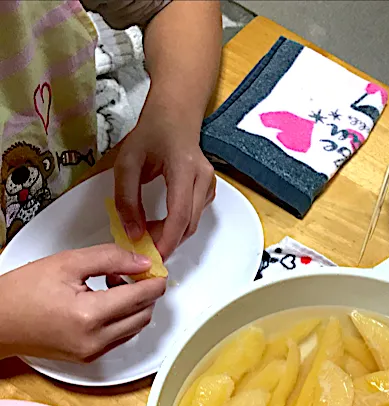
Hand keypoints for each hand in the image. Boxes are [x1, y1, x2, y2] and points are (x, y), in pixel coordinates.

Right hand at [0, 245, 165, 361]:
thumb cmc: (22, 293)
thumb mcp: (67, 262)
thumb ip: (110, 258)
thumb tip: (142, 261)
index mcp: (89, 315)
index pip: (140, 297)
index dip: (154, 281)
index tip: (157, 270)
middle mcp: (95, 340)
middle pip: (143, 315)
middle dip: (145, 293)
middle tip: (133, 272)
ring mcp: (92, 352)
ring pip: (134, 328)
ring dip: (134, 307)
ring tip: (114, 284)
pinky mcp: (88, 358)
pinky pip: (119, 338)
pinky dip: (121, 319)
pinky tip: (105, 302)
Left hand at [114, 96, 215, 259]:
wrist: (175, 114)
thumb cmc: (152, 133)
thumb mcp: (127, 162)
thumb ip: (126, 199)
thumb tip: (133, 233)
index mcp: (184, 168)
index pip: (179, 215)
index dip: (167, 240)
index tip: (154, 255)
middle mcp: (203, 178)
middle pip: (189, 224)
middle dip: (168, 241)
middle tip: (145, 247)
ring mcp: (210, 184)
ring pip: (193, 222)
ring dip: (173, 235)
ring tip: (150, 234)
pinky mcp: (209, 190)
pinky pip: (195, 216)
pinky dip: (179, 226)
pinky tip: (162, 223)